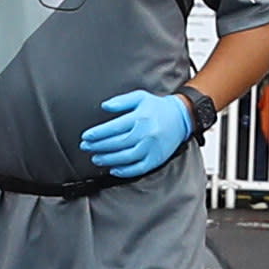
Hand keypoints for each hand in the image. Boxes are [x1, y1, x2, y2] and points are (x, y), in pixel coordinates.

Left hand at [80, 87, 199, 179]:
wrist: (182, 117)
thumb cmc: (158, 107)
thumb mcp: (140, 97)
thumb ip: (121, 101)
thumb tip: (104, 106)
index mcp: (140, 117)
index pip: (114, 127)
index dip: (97, 133)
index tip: (86, 136)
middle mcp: (146, 133)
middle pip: (117, 143)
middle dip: (98, 146)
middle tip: (86, 147)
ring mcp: (151, 147)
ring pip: (125, 157)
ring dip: (108, 159)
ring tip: (96, 158)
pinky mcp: (156, 159)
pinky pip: (138, 168)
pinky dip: (124, 171)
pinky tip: (113, 169)